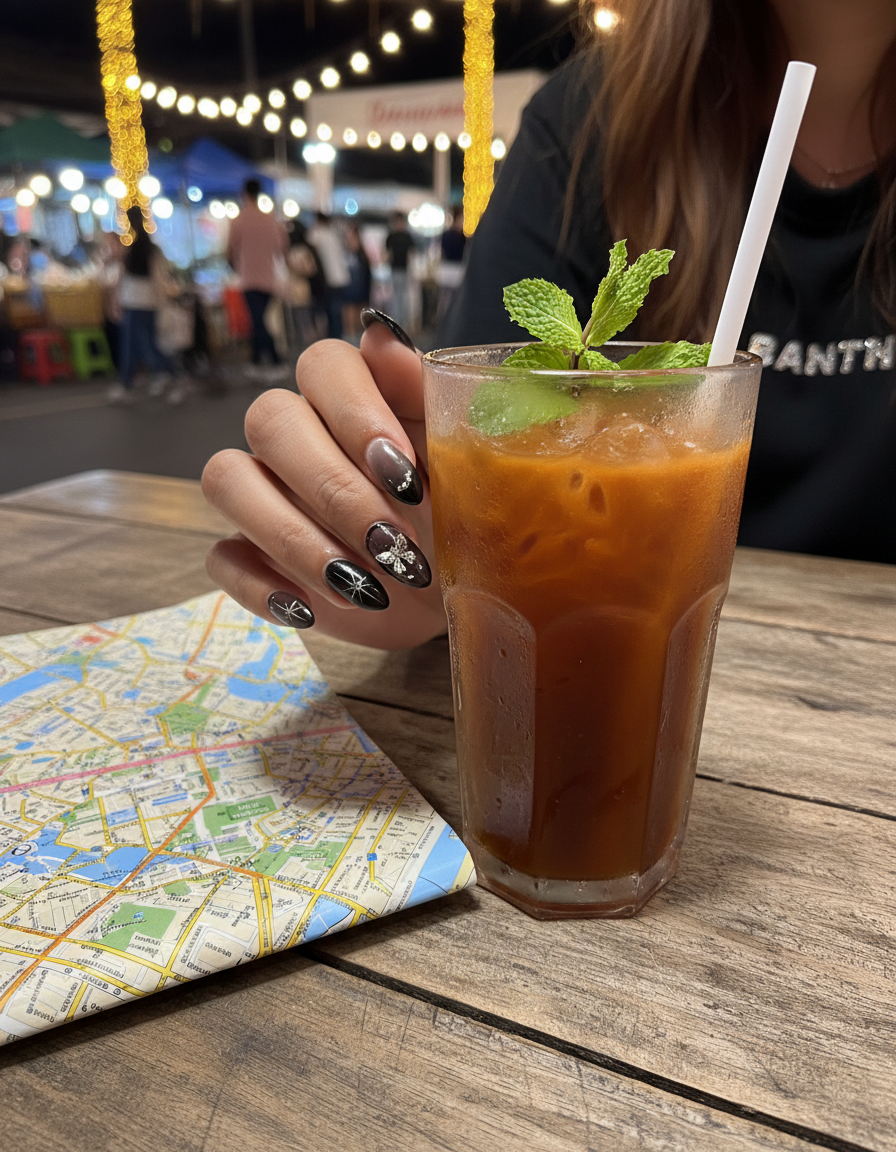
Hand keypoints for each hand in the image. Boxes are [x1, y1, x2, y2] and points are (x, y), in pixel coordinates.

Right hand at [202, 314, 444, 648]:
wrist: (459, 595)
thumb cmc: (465, 521)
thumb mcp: (467, 465)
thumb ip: (429, 398)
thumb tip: (381, 333)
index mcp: (355, 397)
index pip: (324, 364)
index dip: (356, 414)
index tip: (405, 476)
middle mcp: (300, 433)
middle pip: (270, 419)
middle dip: (334, 490)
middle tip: (394, 548)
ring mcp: (267, 492)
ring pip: (227, 478)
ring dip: (292, 537)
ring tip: (360, 589)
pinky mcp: (251, 553)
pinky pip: (222, 555)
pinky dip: (262, 586)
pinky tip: (313, 610)